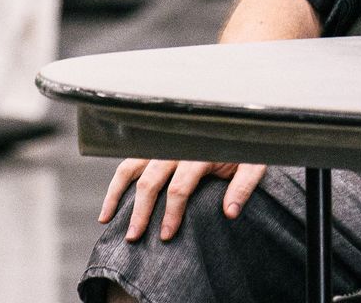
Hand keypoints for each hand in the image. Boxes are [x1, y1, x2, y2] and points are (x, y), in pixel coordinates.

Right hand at [100, 158, 267, 241]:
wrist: (238, 124)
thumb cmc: (244, 147)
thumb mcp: (253, 164)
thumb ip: (242, 187)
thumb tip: (230, 212)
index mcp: (200, 152)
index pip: (180, 186)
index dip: (172, 213)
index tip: (166, 235)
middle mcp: (176, 146)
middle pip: (151, 181)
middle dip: (141, 212)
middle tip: (134, 237)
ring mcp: (161, 145)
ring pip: (132, 169)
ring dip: (118, 195)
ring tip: (107, 221)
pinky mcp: (153, 146)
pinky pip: (129, 163)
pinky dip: (116, 183)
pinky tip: (109, 205)